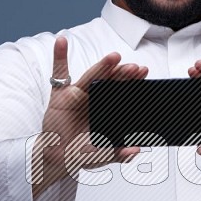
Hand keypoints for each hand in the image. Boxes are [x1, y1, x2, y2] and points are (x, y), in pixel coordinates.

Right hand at [32, 36, 147, 197]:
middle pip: (110, 82)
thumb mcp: (103, 156)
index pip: (123, 93)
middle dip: (123, 74)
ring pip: (91, 76)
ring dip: (102, 66)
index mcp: (108, 110)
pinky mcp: (60, 95)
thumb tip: (137, 150)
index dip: (133, 83)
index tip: (143, 73)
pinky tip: (62, 42)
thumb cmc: (80, 154)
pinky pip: (58, 73)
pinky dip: (59, 56)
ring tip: (113, 57)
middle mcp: (95, 98)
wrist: (57, 158)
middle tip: (134, 68)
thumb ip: (119, 154)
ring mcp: (77, 94)